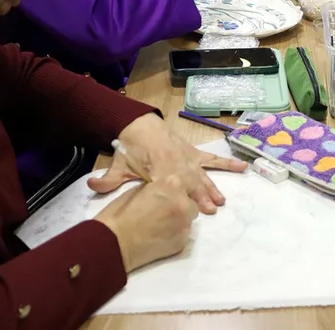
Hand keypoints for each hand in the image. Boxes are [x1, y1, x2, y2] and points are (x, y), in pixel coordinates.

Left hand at [89, 113, 248, 213]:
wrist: (141, 126)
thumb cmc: (131, 149)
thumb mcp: (120, 165)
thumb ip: (108, 180)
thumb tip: (92, 187)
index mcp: (160, 168)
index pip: (171, 186)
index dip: (179, 196)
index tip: (188, 209)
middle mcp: (177, 163)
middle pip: (190, 182)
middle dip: (200, 196)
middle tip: (210, 209)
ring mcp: (188, 159)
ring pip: (203, 175)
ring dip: (212, 188)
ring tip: (221, 200)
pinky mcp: (194, 154)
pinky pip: (212, 160)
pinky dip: (227, 164)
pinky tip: (242, 168)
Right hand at [93, 176, 197, 272]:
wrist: (114, 242)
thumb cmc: (120, 213)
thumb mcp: (139, 190)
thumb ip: (158, 189)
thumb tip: (165, 193)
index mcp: (172, 184)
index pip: (188, 183)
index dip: (178, 191)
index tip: (170, 197)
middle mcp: (184, 202)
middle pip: (191, 203)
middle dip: (180, 206)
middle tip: (163, 213)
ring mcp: (185, 223)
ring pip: (189, 220)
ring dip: (179, 221)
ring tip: (160, 226)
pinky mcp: (183, 241)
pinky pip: (184, 235)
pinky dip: (175, 235)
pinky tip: (160, 238)